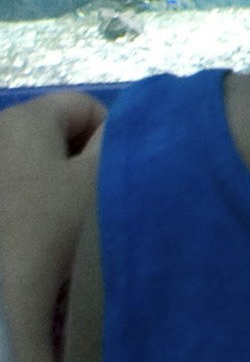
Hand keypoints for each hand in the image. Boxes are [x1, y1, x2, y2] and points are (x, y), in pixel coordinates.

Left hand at [0, 88, 100, 361]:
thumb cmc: (44, 232)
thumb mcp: (101, 181)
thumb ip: (120, 141)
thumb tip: (121, 130)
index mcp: (23, 119)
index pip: (85, 107)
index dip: (111, 139)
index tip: (114, 182)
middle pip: (58, 143)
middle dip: (81, 173)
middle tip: (91, 215)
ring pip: (37, 177)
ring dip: (56, 202)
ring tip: (64, 241)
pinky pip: (16, 203)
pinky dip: (29, 222)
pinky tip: (36, 254)